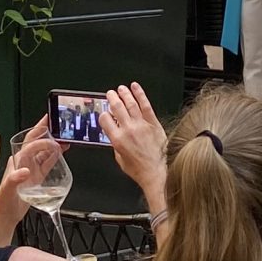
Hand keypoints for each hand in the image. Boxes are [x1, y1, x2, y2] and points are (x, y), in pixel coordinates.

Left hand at [1, 121, 64, 200]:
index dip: (42, 140)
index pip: (30, 144)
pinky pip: (47, 162)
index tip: (53, 140)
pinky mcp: (37, 177)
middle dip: (44, 130)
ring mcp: (31, 168)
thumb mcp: (7, 190)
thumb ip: (14, 179)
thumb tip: (24, 171)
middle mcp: (24, 162)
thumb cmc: (4, 201)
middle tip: (55, 120)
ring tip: (63, 136)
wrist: (6, 215)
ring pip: (44, 151)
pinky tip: (61, 152)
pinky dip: (55, 156)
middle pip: (35, 141)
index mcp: (17, 160)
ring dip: (53, 143)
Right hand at [100, 81, 166, 197]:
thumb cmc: (141, 170)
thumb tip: (115, 137)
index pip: (105, 119)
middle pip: (117, 107)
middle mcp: (128, 130)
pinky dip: (140, 94)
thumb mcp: (121, 160)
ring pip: (130, 103)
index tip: (105, 112)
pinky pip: (145, 105)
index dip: (103, 114)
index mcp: (118, 140)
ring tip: (121, 88)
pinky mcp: (153, 123)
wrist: (158, 172)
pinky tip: (136, 87)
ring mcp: (141, 125)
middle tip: (110, 94)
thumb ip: (116, 146)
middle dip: (112, 98)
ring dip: (124, 93)